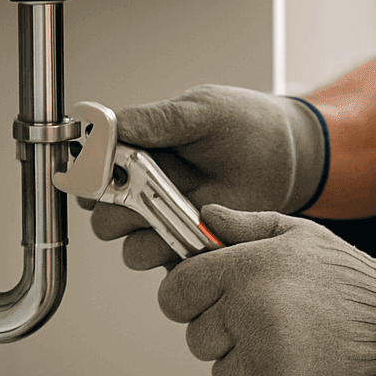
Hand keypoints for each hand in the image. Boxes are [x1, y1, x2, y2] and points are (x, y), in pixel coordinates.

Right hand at [82, 85, 327, 269]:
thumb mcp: (200, 110)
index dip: (90, 176)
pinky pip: (168, 265)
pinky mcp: (189, 246)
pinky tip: (203, 231)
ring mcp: (166, 220)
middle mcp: (143, 189)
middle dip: (119, 208)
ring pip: (129, 246)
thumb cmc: (243, 123)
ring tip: (182, 213)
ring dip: (149, 234)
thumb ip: (153, 121)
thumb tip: (103, 124)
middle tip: (146, 189)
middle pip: (101, 215)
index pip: (89, 171)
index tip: (108, 171)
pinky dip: (181, 254)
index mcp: (135, 151)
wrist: (287, 155)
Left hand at [157, 205, 375, 375]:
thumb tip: (206, 217)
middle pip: (197, 339)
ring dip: (252, 369)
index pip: (175, 293)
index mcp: (246, 268)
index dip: (189, 299)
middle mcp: (250, 310)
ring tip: (293, 347)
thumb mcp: (298, 236)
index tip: (209, 303)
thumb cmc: (350, 282)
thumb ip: (245, 227)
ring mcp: (265, 357)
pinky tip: (305, 371)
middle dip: (226, 336)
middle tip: (271, 324)